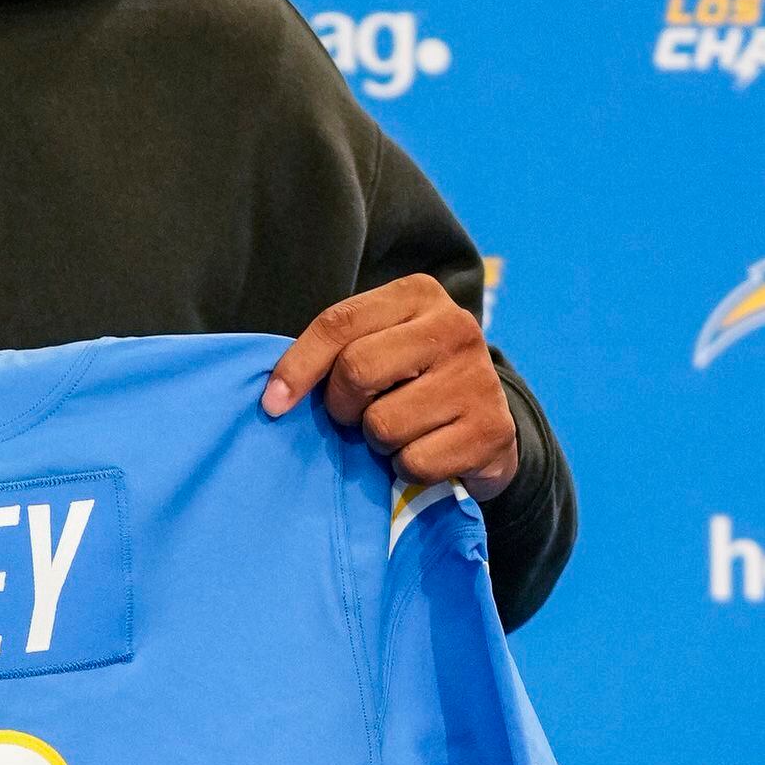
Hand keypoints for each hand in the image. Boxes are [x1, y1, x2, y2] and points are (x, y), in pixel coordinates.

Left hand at [261, 274, 520, 499]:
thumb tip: (276, 397)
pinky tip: (426, 452)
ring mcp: (478, 378)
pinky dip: (406, 469)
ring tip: (400, 431)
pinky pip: (414, 462)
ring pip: (383, 424)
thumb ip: (335, 353)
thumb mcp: (377, 347)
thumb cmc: (411, 382)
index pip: (339, 323)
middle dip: (342, 406)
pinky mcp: (491, 430)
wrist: (485, 426)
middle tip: (356, 415)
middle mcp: (455, 327)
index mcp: (418, 294)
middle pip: (357, 370)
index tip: (273, 403)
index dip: (297, 366)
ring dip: (378, 442)